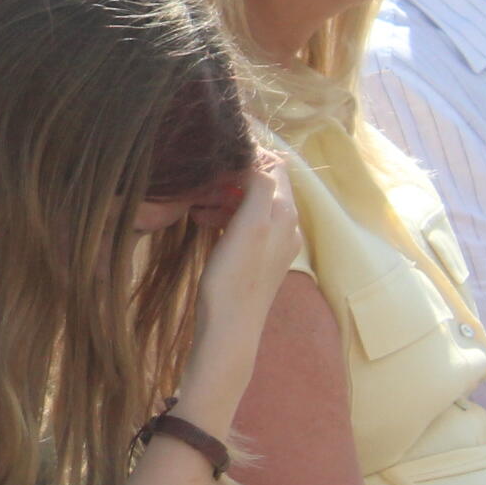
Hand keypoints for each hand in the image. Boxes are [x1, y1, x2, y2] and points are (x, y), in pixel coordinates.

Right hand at [195, 147, 302, 342]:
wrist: (229, 328)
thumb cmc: (235, 276)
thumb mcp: (249, 224)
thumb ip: (259, 187)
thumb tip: (257, 159)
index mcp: (286, 214)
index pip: (276, 166)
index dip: (249, 156)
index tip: (218, 158)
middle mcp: (287, 226)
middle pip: (263, 184)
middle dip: (232, 177)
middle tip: (203, 184)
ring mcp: (274, 244)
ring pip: (251, 204)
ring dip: (226, 197)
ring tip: (198, 204)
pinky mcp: (259, 258)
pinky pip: (246, 224)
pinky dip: (226, 216)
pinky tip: (204, 222)